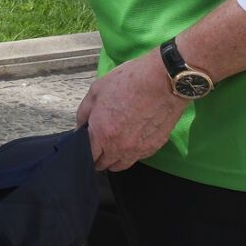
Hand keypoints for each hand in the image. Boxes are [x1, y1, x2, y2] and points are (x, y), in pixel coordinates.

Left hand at [75, 53, 188, 170]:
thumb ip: (84, 113)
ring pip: (121, 164)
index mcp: (102, 133)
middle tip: (98, 144)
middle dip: (98, 156)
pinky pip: (138, 157)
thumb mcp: (96, 90)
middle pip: (104, 164)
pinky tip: (131, 139)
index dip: (84, 152)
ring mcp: (138, 149)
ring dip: (114, 158)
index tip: (85, 145)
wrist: (164, 80)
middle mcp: (120, 147)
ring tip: (113, 145)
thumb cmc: (131, 81)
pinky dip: (131, 153)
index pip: (88, 157)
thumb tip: (81, 126)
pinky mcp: (154, 146)